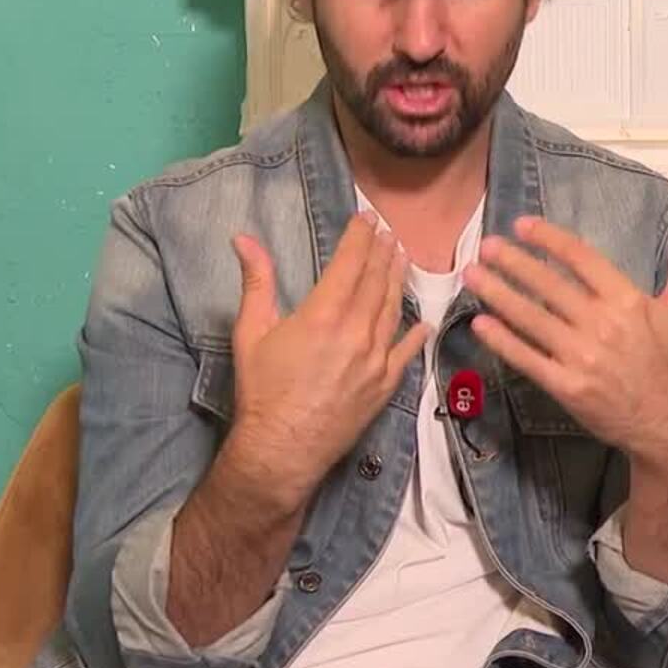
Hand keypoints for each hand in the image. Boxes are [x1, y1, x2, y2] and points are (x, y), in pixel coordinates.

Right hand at [226, 214, 428, 506]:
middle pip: (376, 282)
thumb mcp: (250, 331)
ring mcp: (375, 359)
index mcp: (323, 314)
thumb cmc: (261, 390)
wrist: (282, 448)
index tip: (368, 219)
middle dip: (383, 253)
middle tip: (389, 232)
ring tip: (403, 259)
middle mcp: (356, 332)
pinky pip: (406, 353)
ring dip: (398, 281)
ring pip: (393, 310)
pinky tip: (424, 322)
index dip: (360, 238)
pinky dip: (417, 334)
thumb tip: (243, 237)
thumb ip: (256, 281)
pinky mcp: (385, 386)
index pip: (350, 263)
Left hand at [464, 215, 667, 478]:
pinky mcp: (567, 387)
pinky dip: (502, 340)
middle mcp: (602, 324)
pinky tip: (480, 323)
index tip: (522, 225)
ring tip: (472, 274)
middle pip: (548, 285)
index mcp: (628, 300)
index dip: (549, 239)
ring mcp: (582, 357)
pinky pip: (527, 358)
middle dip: (513, 262)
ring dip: (498, 294)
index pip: (581, 259)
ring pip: (531, 318)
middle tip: (485, 244)